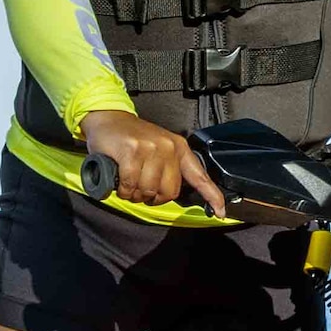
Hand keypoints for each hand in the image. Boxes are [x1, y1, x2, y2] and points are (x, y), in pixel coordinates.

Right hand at [78, 108, 224, 214]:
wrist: (109, 118)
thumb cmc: (133, 139)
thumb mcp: (159, 149)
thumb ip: (169, 169)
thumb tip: (170, 194)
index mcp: (179, 148)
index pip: (200, 176)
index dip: (212, 196)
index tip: (221, 212)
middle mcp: (168, 147)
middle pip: (169, 191)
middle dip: (153, 198)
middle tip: (141, 190)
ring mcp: (150, 148)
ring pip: (148, 189)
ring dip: (136, 194)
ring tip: (130, 184)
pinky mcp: (132, 151)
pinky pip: (131, 184)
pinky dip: (124, 190)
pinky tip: (120, 182)